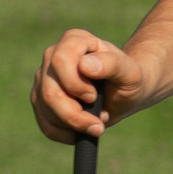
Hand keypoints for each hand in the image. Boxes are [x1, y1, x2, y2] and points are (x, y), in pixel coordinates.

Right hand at [31, 28, 143, 142]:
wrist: (126, 92)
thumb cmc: (131, 79)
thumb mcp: (131, 72)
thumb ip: (113, 65)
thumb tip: (85, 66)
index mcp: (75, 40)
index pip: (60, 61)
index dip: (74, 84)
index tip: (93, 96)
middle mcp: (53, 55)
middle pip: (49, 90)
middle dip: (73, 113)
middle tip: (98, 123)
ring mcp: (44, 77)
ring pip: (45, 108)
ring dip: (71, 124)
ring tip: (96, 126)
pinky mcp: (40, 98)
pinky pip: (44, 122)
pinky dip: (63, 132)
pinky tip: (81, 133)